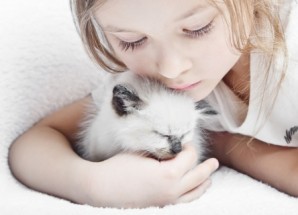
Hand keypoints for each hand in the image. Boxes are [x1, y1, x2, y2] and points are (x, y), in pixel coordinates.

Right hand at [80, 144, 218, 207]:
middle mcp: (173, 191)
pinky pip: (184, 203)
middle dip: (206, 167)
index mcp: (169, 174)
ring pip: (194, 194)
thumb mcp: (142, 153)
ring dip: (204, 184)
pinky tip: (193, 192)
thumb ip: (161, 150)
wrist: (102, 189)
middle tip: (213, 161)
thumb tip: (173, 148)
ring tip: (210, 179)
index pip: (189, 158)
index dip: (189, 147)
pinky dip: (192, 196)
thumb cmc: (119, 167)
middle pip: (198, 177)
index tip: (185, 141)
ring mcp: (167, 201)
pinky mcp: (161, 207)